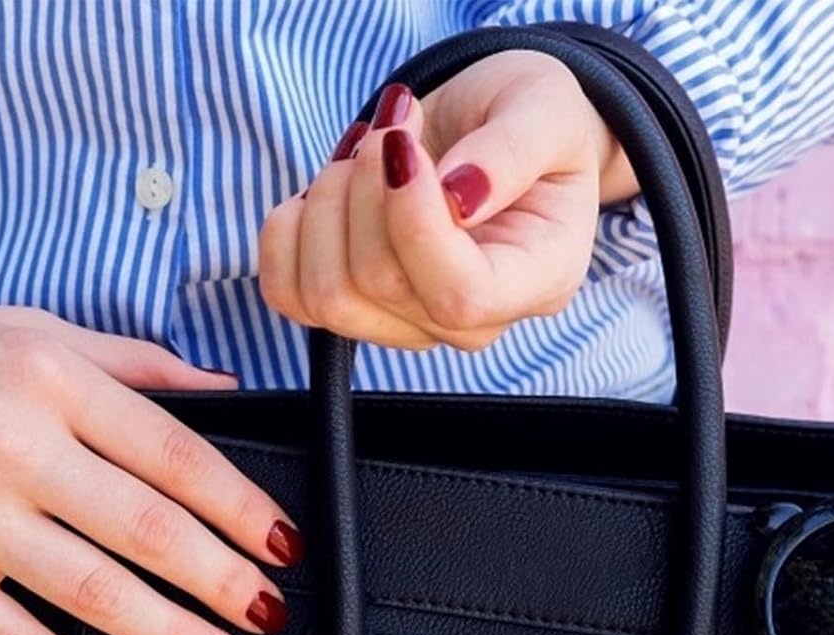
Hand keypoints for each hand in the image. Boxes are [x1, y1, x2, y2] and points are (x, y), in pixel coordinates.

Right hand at [0, 286, 300, 634]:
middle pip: (147, 530)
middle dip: (223, 582)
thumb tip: (221, 391)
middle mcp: (10, 443)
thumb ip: (131, 365)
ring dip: (171, 634)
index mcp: (48, 375)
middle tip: (267, 612)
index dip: (241, 509)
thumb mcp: (28, 328)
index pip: (175, 454)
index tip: (282, 544)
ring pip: (93, 592)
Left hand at [258, 51, 637, 352]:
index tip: (405, 146)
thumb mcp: (545, 108)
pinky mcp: (352, 311)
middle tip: (392, 125)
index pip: (459, 297)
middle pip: (380, 285)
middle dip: (366, 186)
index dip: (413, 223)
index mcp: (535, 280)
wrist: (491, 133)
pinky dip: (289, 229)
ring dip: (327, 202)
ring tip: (366, 148)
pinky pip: (288, 293)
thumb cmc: (530, 121)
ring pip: (327, 295)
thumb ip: (513, 151)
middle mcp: (470, 325)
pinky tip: (330, 185)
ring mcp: (405, 327)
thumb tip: (456, 198)